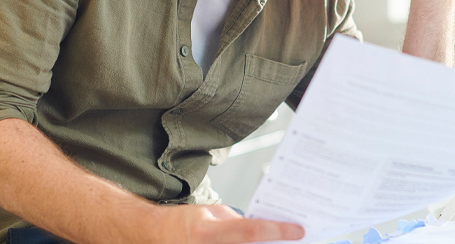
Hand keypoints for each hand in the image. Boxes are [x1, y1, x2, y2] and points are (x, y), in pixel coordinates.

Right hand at [144, 204, 303, 243]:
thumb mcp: (211, 214)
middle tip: (296, 240)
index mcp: (207, 232)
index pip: (251, 231)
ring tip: (283, 243)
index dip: (278, 231)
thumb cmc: (183, 223)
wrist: (155, 236)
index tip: (299, 231)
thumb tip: (265, 230)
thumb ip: (238, 222)